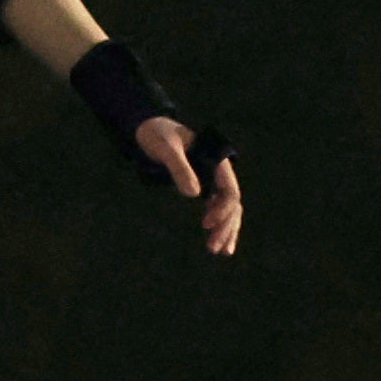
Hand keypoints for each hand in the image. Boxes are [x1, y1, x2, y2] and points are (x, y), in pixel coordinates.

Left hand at [135, 118, 246, 258]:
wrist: (148, 128)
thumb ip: (179, 167)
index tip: (206, 223)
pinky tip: (216, 241)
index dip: (221, 209)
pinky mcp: (203, 186)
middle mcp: (219, 172)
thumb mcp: (166, 148)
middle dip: (225, 227)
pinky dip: (218, 224)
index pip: (229, 191)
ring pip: (227, 209)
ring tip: (221, 251)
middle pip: (231, 205)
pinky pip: (216, 208)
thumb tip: (195, 194)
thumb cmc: (157, 134)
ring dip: (225, 230)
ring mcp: (212, 180)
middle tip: (214, 248)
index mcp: (216, 161)